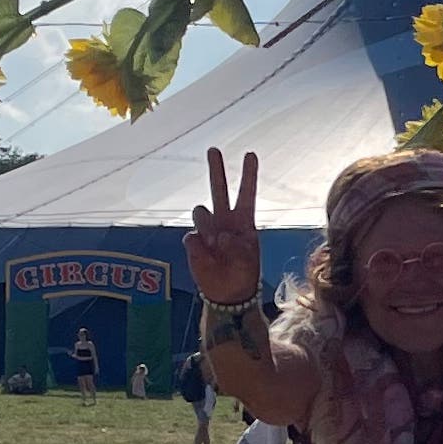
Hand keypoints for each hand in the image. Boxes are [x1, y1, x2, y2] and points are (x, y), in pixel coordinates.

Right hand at [185, 149, 260, 302]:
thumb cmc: (243, 274)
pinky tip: (207, 258)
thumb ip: (236, 245)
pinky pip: (192, 237)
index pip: (246, 194)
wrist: (227, 294)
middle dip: (216, 169)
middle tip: (213, 149)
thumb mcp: (248, 259)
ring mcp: (207, 230)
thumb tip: (220, 234)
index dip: (248, 174)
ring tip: (216, 247)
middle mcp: (224, 220)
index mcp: (243, 222)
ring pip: (201, 212)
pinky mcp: (194, 243)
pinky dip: (199, 248)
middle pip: (218, 190)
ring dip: (208, 226)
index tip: (250, 154)